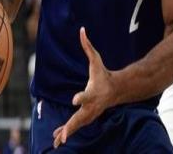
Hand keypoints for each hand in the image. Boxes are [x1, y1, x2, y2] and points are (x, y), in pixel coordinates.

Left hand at [53, 28, 113, 147]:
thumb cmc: (103, 74)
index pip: (85, 95)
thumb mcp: (96, 59)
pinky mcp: (88, 118)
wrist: (116, 90)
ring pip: (77, 126)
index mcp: (92, 92)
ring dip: (67, 133)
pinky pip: (76, 127)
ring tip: (57, 142)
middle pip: (80, 117)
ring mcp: (90, 114)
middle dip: (72, 126)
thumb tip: (82, 30)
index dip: (80, 97)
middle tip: (64, 135)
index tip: (73, 100)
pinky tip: (57, 140)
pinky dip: (67, 133)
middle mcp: (91, 106)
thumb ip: (88, 46)